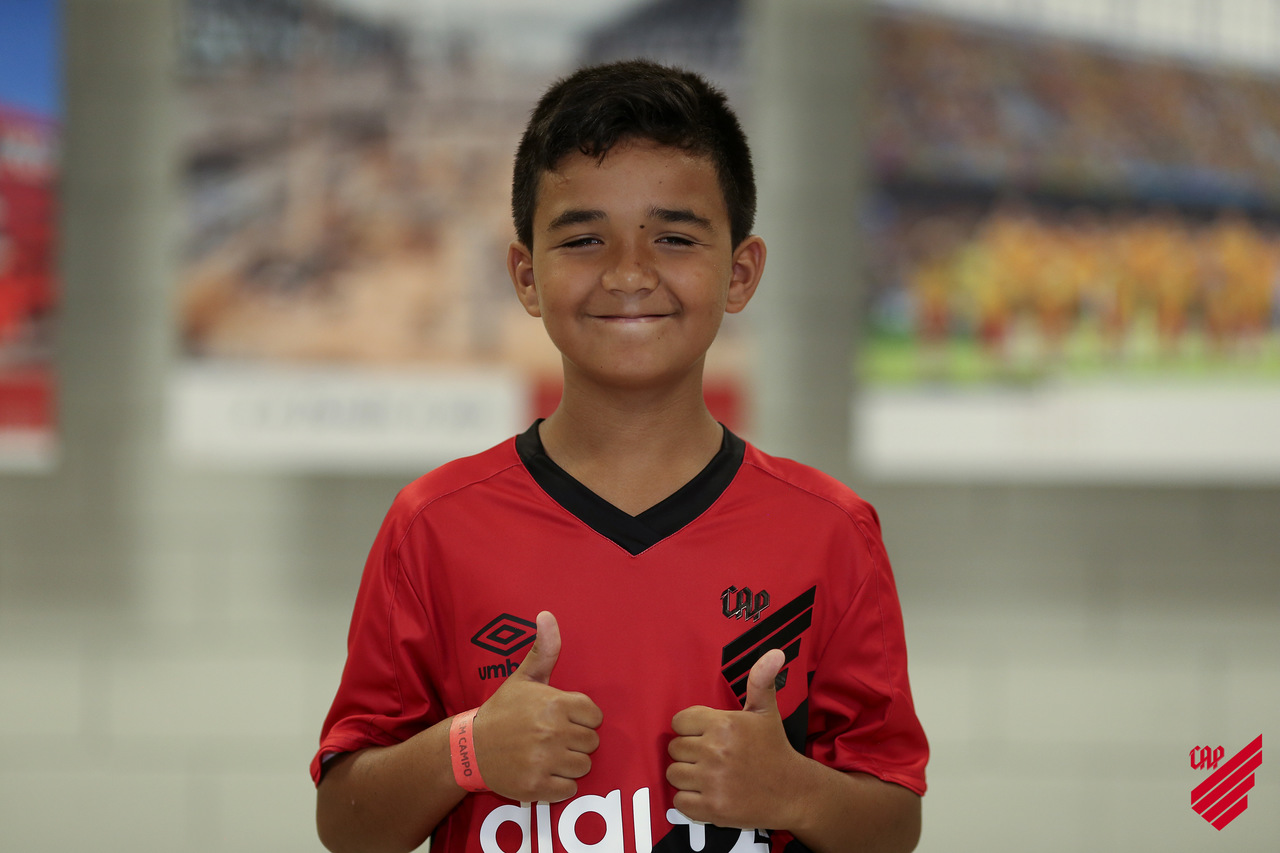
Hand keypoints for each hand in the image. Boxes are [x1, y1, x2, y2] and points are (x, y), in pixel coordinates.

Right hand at [472, 611, 602, 802]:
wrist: (470, 748)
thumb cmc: (502, 711)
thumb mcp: (523, 678)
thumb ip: (543, 650)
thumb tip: (547, 615)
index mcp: (553, 703)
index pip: (595, 716)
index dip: (581, 718)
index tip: (563, 719)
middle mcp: (551, 732)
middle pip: (592, 743)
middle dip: (576, 741)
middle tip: (552, 738)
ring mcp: (544, 761)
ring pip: (584, 766)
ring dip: (570, 764)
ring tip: (548, 754)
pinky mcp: (536, 786)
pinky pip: (569, 789)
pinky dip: (559, 784)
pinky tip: (542, 771)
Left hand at [666, 649, 804, 828]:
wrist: (793, 792)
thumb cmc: (774, 749)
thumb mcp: (766, 712)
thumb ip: (760, 681)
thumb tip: (775, 652)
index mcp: (724, 724)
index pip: (679, 722)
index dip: (691, 730)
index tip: (707, 736)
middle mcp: (716, 751)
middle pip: (674, 749)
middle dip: (689, 753)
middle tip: (711, 758)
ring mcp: (713, 781)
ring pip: (673, 774)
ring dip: (687, 777)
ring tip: (708, 775)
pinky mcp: (712, 808)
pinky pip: (679, 802)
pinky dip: (690, 801)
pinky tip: (708, 793)